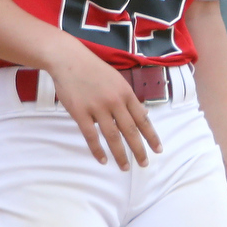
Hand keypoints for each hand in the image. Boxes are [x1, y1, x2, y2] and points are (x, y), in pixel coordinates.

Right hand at [43, 40, 162, 169]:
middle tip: (144, 164)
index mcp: (125, 93)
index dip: (151, 136)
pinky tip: (103, 160)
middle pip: (130, 131)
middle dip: (139, 150)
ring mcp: (97, 108)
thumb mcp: (116, 79)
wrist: (68, 59)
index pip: (142, 119)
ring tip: (125, 167)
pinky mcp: (80, 113)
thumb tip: (144, 113)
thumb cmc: (92, 68)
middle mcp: (114, 102)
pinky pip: (91, 136)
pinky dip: (98, 150)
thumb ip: (128, 97)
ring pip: (112, 137)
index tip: (158, 149)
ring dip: (120, 154)